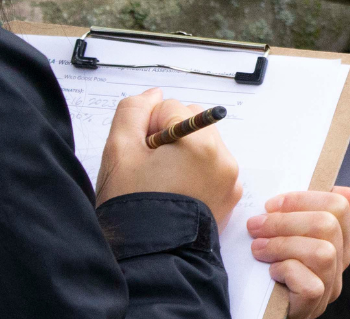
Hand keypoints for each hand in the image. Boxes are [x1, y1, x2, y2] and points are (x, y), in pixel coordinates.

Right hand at [96, 88, 242, 225]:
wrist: (151, 255)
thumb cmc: (134, 205)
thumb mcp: (120, 149)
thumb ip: (134, 110)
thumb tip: (155, 96)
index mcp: (200, 142)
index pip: (169, 108)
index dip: (147, 129)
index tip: (142, 154)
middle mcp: (223, 158)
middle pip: (191, 122)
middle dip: (170, 136)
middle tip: (151, 167)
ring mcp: (229, 179)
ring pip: (202, 144)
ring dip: (183, 153)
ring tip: (164, 181)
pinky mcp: (230, 196)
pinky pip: (212, 168)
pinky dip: (195, 172)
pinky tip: (177, 191)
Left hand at [247, 187, 349, 318]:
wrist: (253, 306)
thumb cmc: (265, 263)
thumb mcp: (282, 231)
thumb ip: (301, 209)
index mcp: (336, 236)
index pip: (338, 205)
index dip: (302, 199)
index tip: (270, 205)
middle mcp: (340, 260)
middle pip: (327, 225)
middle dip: (284, 222)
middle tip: (255, 226)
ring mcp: (330, 286)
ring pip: (323, 252)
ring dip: (283, 245)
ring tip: (258, 249)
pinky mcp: (315, 305)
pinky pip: (311, 284)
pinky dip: (286, 272)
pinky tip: (270, 273)